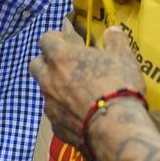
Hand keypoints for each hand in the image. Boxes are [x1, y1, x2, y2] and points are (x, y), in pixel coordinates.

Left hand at [29, 27, 144, 147]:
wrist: (115, 129)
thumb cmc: (118, 86)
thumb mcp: (123, 57)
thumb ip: (115, 40)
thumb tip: (112, 31)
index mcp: (61, 58)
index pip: (45, 40)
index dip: (53, 38)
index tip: (62, 39)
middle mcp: (49, 80)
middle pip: (35, 65)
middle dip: (46, 63)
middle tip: (64, 65)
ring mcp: (50, 105)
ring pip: (45, 92)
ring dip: (56, 89)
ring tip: (77, 93)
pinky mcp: (57, 127)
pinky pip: (56, 115)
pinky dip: (65, 112)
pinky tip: (82, 115)